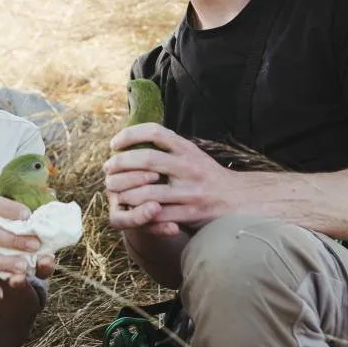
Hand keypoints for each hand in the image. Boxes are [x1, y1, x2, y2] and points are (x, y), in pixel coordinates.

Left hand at [103, 122, 235, 233]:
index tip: (114, 144)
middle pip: (146, 160)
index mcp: (187, 149)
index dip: (130, 135)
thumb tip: (136, 137)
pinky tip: (130, 209)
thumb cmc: (208, 177)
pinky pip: (157, 214)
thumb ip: (170, 148)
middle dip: (120, 164)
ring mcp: (190, 192)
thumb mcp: (193, 155)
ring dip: (125, 191)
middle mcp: (189, 166)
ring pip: (147, 191)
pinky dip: (140, 212)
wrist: (240, 201)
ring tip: (114, 190)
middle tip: (107, 169)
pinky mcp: (190, 214)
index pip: (155, 131)